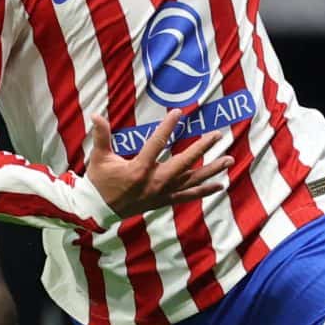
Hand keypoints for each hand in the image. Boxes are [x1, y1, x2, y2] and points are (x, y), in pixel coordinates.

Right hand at [86, 110, 235, 218]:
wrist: (98, 211)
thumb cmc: (99, 182)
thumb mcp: (99, 158)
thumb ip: (101, 136)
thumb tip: (95, 115)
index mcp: (139, 169)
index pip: (157, 144)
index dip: (167, 127)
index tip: (178, 113)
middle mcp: (155, 182)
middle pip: (184, 162)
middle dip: (202, 147)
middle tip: (217, 135)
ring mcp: (162, 193)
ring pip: (191, 180)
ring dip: (211, 170)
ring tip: (229, 160)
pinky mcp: (164, 201)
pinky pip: (188, 196)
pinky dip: (204, 191)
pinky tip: (220, 185)